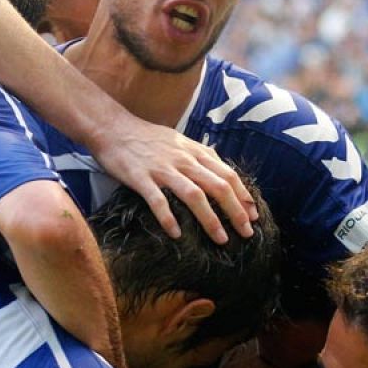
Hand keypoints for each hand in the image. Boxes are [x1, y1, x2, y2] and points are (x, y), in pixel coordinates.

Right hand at [87, 118, 257, 243]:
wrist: (113, 127)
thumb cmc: (147, 137)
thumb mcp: (180, 142)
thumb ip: (200, 156)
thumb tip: (221, 171)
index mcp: (195, 152)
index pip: (228, 174)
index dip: (243, 195)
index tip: (254, 215)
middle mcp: (183, 160)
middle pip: (218, 186)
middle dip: (236, 211)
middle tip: (246, 233)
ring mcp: (162, 169)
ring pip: (194, 195)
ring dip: (210, 219)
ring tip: (221, 239)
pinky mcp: (140, 177)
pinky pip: (157, 200)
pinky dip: (168, 218)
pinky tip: (176, 234)